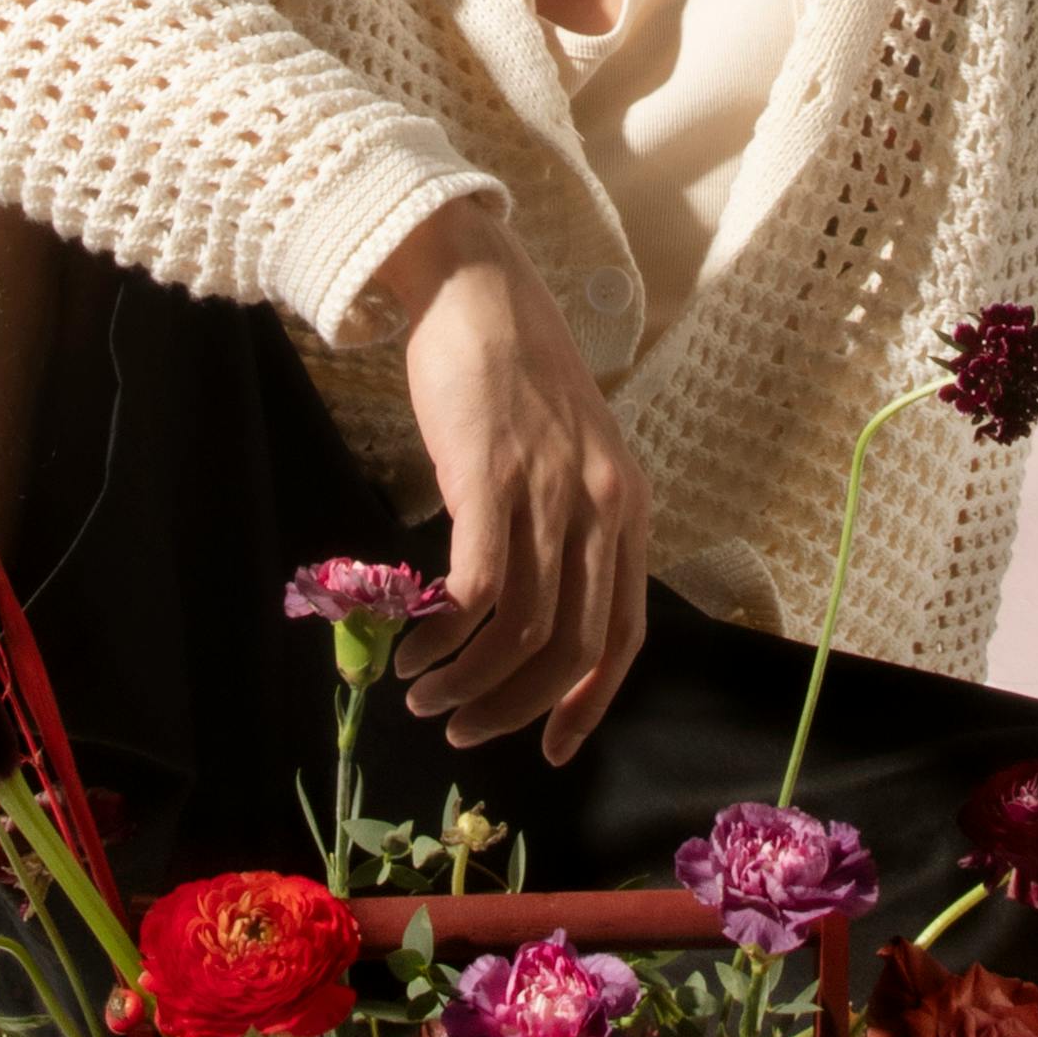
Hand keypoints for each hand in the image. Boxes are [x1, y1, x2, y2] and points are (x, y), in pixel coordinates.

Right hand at [374, 204, 649, 765]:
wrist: (477, 288)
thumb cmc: (512, 373)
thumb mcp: (567, 454)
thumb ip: (563, 526)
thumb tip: (524, 614)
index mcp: (626, 507)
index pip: (624, 632)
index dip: (590, 700)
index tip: (552, 748)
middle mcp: (599, 505)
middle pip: (573, 644)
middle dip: (516, 706)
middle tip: (463, 730)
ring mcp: (547, 490)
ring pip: (522, 627)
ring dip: (468, 678)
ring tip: (422, 693)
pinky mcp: (490, 475)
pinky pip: (476, 585)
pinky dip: (443, 633)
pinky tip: (410, 647)